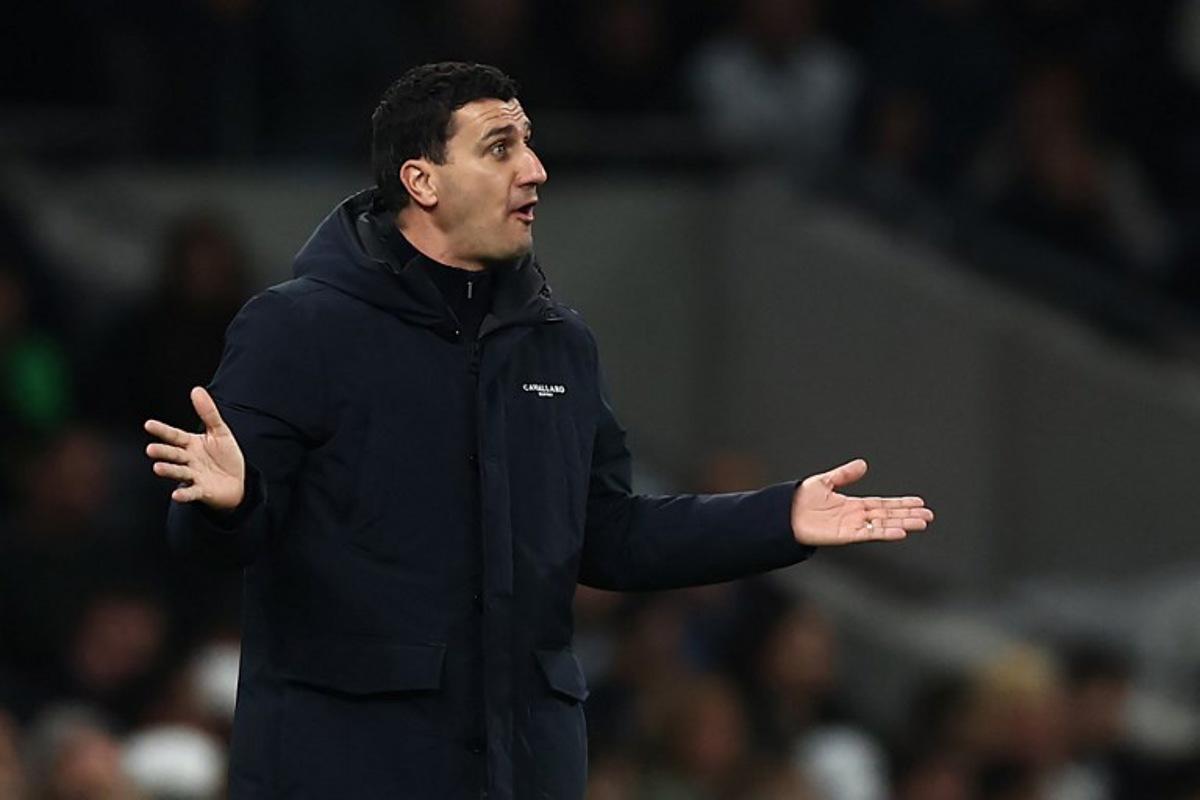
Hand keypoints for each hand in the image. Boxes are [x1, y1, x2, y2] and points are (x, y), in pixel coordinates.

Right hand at [144, 386, 244, 510]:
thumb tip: (196, 390)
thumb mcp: (220, 431)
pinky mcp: (202, 491)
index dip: (162, 431)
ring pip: (179, 472)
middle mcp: (188, 460)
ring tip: (157, 467)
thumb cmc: (225, 455)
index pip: (174, 435)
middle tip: (151, 449)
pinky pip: (192, 492)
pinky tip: (176, 495)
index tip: (148, 424)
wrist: (238, 481)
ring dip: (169, 470)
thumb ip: (208, 412)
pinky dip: (184, 494)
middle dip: (163, 452)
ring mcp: (193, 476)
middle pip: (174, 454)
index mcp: (190, 444)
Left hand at [791, 458, 932, 544]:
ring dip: (903, 523)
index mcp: (853, 505)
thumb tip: (864, 464)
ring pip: (883, 524)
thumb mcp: (825, 481)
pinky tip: (900, 532)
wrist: (784, 514)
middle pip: (888, 515)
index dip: (901, 503)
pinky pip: (869, 534)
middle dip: (908, 515)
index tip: (919, 502)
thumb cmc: (800, 500)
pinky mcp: (845, 535)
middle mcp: (856, 517)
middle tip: (929, 515)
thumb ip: (845, 474)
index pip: (883, 503)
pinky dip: (885, 532)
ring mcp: (852, 527)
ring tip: (923, 523)